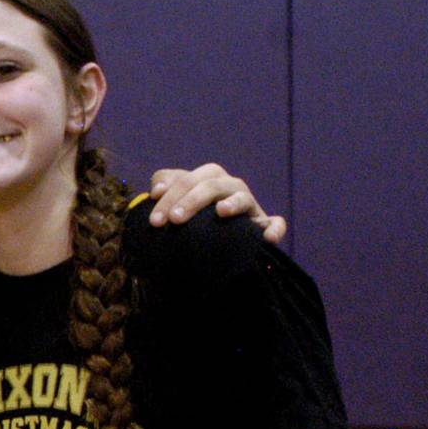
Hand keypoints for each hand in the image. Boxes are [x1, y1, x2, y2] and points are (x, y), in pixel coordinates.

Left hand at [149, 164, 287, 244]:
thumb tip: (155, 191)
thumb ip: (165, 194)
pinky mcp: (263, 225)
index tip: (153, 208)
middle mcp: (229, 189)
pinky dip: (274, 228)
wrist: (215, 250)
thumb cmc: (192, 226)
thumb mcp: (176, 208)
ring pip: (243, 196)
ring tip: (220, 212)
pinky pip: (274, 223)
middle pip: (212, 183)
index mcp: (206, 182)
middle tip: (172, 219)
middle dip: (190, 198)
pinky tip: (267, 238)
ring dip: (232, 202)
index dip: (170, 190)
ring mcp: (248, 206)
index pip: (188, 178)